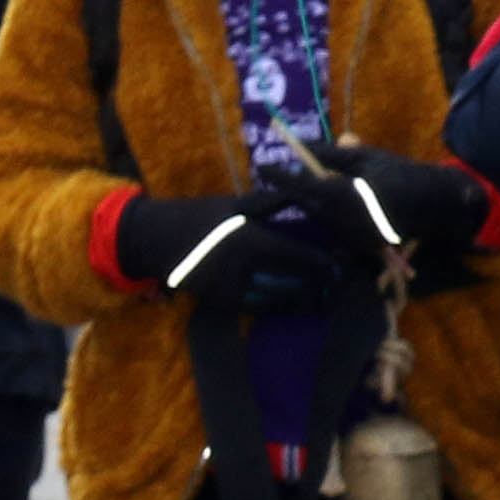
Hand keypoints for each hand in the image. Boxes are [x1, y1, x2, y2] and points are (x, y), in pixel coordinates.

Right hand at [110, 190, 343, 310]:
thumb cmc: (200, 216)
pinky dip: (279, 307)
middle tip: (339, 284)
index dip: (324, 262)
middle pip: (295, 281)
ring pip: (279, 299)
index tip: (342, 263)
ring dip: (304, 300)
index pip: (299, 255)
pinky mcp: (223, 302)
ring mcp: (232, 288)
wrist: (157, 240)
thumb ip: (272, 202)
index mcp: (251, 239)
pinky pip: (259, 308)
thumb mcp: (236, 204)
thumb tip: (307, 191)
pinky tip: (293, 304)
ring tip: (324, 297)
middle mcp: (245, 268)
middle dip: (320, 285)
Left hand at [275, 141, 491, 260]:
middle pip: (307, 205)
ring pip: (318, 217)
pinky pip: (333, 228)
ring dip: (309, 203)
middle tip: (276, 182)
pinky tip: (331, 206)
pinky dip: (327, 215)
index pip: (304, 187)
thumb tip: (299, 148)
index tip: (262, 166)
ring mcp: (353, 235)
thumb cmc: (397, 172)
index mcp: (348, 194)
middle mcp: (347, 219)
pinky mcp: (359, 245)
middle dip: (292, 192)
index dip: (281, 177)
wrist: (432, 202)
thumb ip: (331, 154)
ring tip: (304, 191)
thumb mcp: (364, 157)